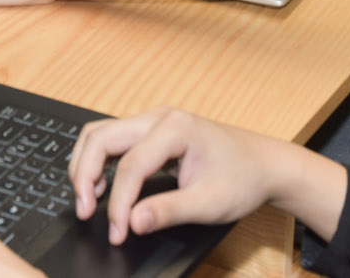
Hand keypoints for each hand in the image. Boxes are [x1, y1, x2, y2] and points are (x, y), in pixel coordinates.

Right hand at [68, 110, 278, 244]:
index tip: (118, 232)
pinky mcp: (151, 130)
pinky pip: (112, 139)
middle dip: (85, 174)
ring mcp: (153, 120)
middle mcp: (159, 116)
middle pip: (101, 137)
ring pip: (101, 133)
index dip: (118, 203)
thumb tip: (132, 222)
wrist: (264, 164)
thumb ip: (168, 212)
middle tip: (84, 210)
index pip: (130, 165)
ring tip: (87, 199)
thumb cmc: (243, 179)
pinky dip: (98, 161)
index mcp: (176, 128)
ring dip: (87, 164)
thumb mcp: (210, 204)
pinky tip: (100, 185)